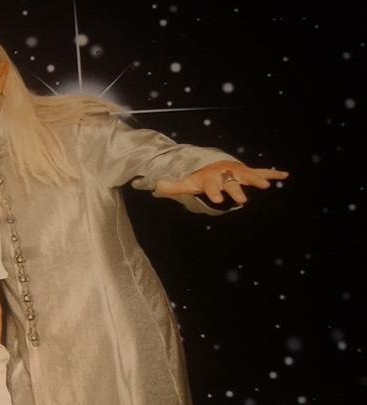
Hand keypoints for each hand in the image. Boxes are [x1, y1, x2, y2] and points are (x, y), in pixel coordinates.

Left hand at [154, 161, 288, 204]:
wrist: (212, 165)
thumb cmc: (200, 177)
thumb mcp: (186, 182)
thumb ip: (173, 186)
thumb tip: (157, 187)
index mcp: (210, 177)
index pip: (211, 186)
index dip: (213, 192)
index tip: (216, 200)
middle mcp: (225, 173)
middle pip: (231, 182)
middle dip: (236, 190)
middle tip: (242, 200)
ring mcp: (237, 171)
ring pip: (248, 176)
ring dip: (257, 180)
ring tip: (266, 186)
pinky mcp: (247, 171)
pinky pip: (261, 171)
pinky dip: (273, 173)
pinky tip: (285, 175)